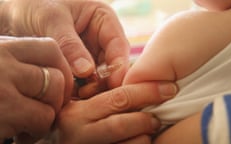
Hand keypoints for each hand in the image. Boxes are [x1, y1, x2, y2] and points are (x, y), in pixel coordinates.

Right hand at [0, 36, 72, 140]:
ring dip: (48, 113)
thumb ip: (19, 65)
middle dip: (58, 95)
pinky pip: (42, 118)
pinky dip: (37, 129)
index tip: (56, 83)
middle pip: (57, 74)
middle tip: (45, 107)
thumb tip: (57, 74)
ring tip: (30, 121)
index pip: (50, 49)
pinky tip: (21, 132)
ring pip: (54, 95)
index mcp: (3, 48)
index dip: (60, 68)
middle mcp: (3, 62)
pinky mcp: (4, 110)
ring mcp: (3, 85)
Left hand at [4, 0, 129, 87]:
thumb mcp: (52, 20)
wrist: (14, 15)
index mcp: (103, 20)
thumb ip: (70, 46)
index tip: (114, 83)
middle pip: (112, 65)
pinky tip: (70, 97)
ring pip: (100, 77)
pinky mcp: (79, 69)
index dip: (119, 65)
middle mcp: (100, 40)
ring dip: (91, 89)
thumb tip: (87, 72)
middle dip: (104, 81)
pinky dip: (80, 92)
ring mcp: (90, 55)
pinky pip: (85, 83)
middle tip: (88, 93)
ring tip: (76, 96)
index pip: (118, 45)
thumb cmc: (35, 6)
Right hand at [52, 82, 175, 143]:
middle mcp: (76, 132)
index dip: (148, 91)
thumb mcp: (82, 107)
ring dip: (144, 138)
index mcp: (75, 111)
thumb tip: (137, 82)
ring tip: (148, 132)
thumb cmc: (75, 125)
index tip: (169, 88)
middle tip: (158, 117)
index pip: (118, 97)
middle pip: (122, 123)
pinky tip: (140, 141)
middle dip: (147, 118)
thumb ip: (103, 97)